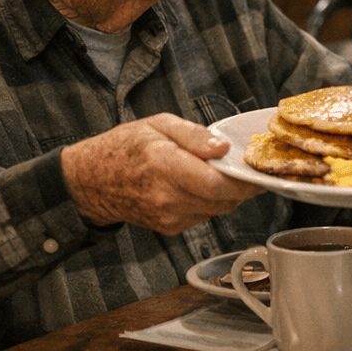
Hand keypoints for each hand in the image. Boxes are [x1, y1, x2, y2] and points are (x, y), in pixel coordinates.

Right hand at [61, 113, 258, 234]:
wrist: (91, 181)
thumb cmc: (124, 147)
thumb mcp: (158, 124)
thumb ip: (194, 135)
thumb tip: (222, 148)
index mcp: (164, 165)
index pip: (216, 184)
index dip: (245, 180)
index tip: (259, 169)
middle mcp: (167, 196)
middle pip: (223, 200)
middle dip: (242, 185)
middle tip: (248, 167)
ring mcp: (168, 216)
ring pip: (218, 209)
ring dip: (227, 193)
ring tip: (219, 171)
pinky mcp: (170, 227)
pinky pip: (204, 215)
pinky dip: (211, 201)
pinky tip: (200, 185)